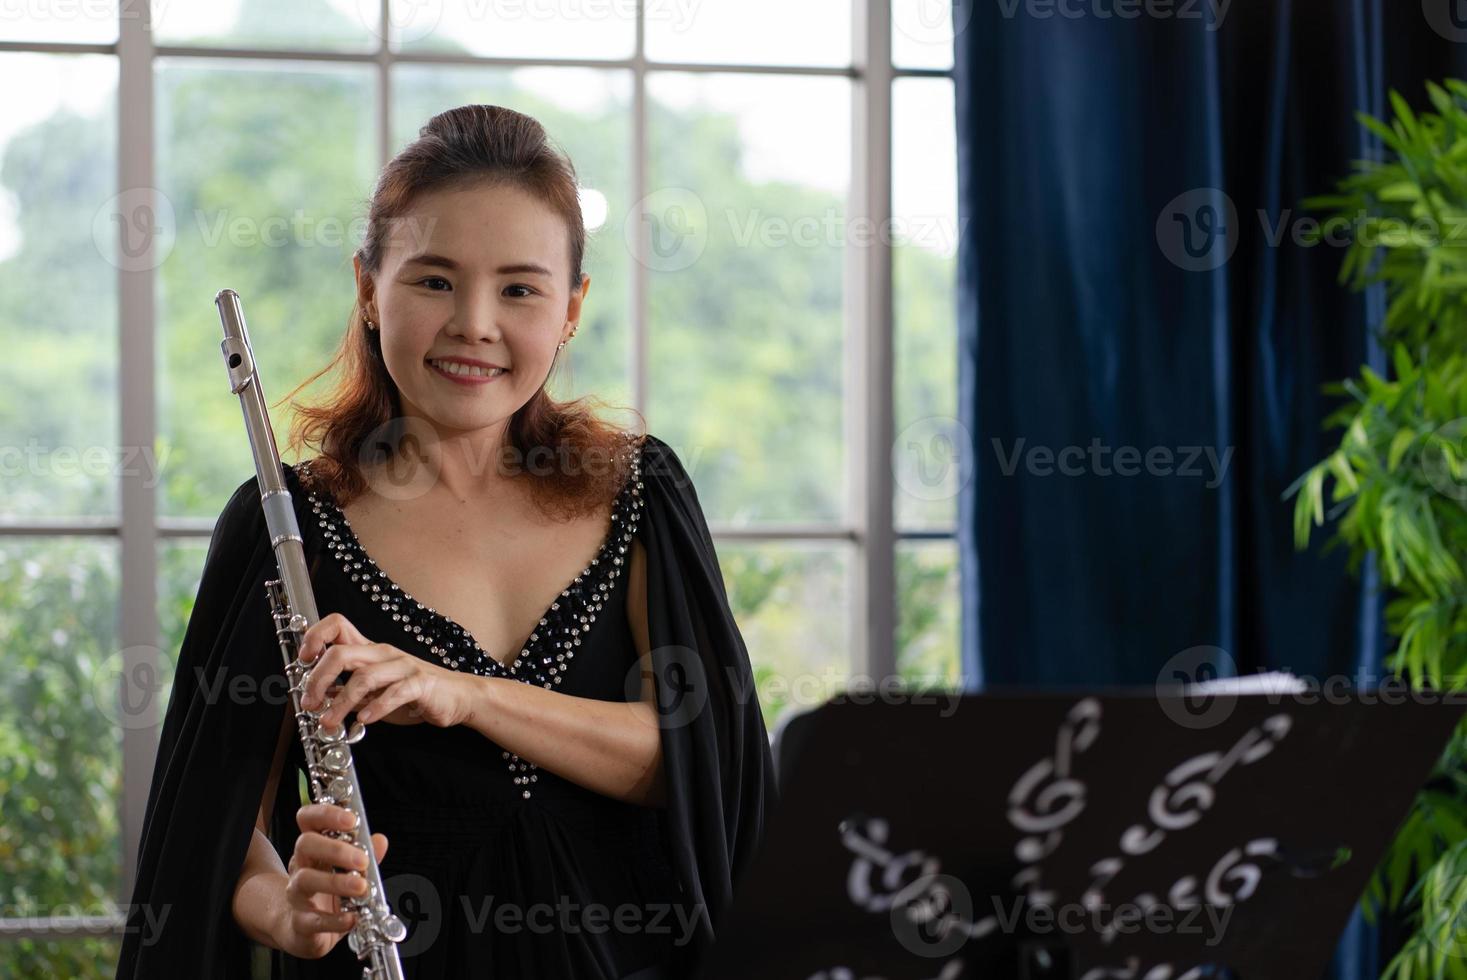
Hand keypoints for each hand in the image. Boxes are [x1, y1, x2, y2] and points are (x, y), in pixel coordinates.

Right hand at [276, 803, 388, 960]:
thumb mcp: (347, 870)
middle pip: (305, 844)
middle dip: (335, 849)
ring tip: (361, 886)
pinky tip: (352, 917)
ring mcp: (297, 894)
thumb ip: (366, 854)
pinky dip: (334, 919)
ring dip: (336, 882)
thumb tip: (380, 841)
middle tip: (361, 860)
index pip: (308, 819)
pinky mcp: (300, 923)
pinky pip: (313, 920)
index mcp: (314, 847)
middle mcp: (301, 866)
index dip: (327, 814)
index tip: (352, 820)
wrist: (302, 930)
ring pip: (305, 880)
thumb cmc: (327, 893)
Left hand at [298, 612, 470, 728]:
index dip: (315, 637)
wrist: (456, 697)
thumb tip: (318, 697)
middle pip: (341, 653)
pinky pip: (394, 693)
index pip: (337, 625)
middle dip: (318, 679)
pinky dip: (376, 708)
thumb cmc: (413, 694)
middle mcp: (383, 653)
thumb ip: (347, 692)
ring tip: (331, 722)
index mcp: (369, 650)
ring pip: (363, 677)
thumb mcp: (374, 692)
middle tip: (308, 703)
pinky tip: (365, 720)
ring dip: (341, 703)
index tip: (303, 661)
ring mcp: (402, 666)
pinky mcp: (420, 683)